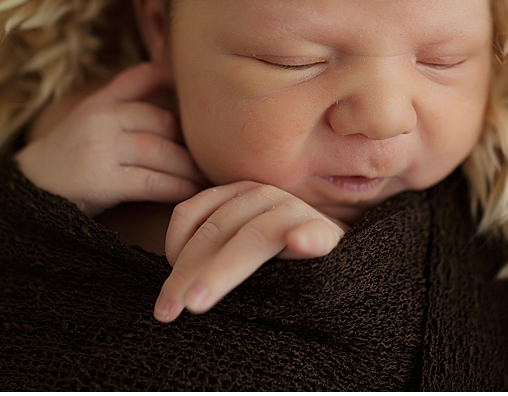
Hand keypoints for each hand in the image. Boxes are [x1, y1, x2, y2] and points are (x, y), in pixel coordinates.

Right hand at [14, 60, 201, 215]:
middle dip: (190, 140)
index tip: (197, 80)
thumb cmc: (68, 158)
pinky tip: (191, 193)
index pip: (138, 79)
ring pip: (160, 151)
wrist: (30, 188)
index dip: (167, 75)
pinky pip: (151, 181)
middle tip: (214, 153)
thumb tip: (170, 108)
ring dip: (189, 167)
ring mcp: (101, 146)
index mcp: (99, 101)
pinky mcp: (102, 178)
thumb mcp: (86, 121)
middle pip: (160, 121)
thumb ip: (120, 110)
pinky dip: (176, 187)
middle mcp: (102, 117)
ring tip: (208, 177)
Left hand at [154, 181, 344, 321]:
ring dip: (223, 270)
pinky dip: (304, 237)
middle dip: (187, 275)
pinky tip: (298, 244)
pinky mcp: (326, 232)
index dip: (172, 251)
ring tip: (199, 300)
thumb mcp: (241, 246)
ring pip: (251, 239)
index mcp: (234, 195)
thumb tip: (170, 287)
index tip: (166, 294)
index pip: (191, 215)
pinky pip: (313, 234)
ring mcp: (293, 211)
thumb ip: (212, 251)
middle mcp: (260, 195)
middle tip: (167, 311)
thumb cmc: (281, 255)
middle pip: (214, 232)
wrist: (341, 252)